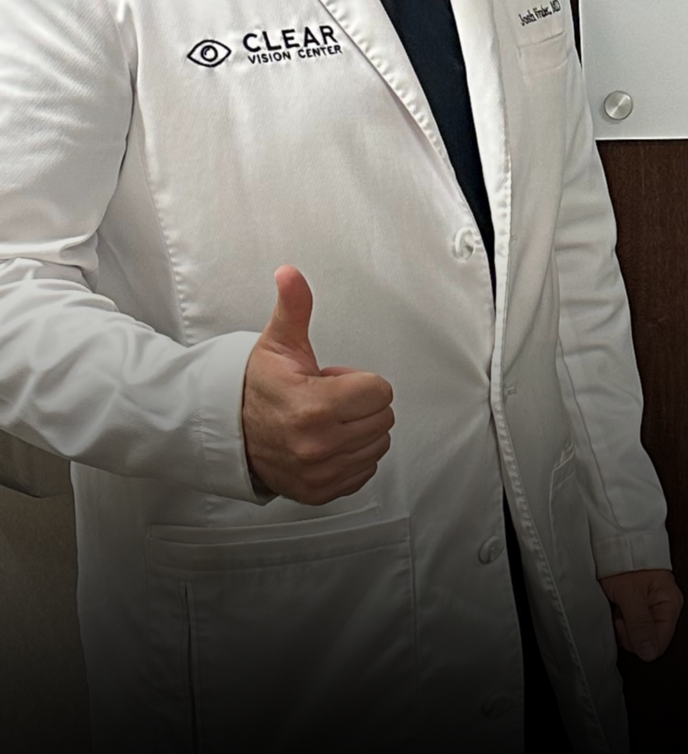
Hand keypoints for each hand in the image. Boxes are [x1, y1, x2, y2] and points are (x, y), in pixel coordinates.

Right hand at [241, 266, 395, 503]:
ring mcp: (319, 472)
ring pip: (377, 445)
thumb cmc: (258, 386)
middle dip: (361, 405)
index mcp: (315, 406)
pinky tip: (326, 443)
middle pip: (383, 418)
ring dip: (358, 432)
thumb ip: (294, 306)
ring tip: (324, 421)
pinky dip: (351, 458)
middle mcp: (318, 445)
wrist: (228, 430)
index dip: (359, 381)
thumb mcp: (279, 343)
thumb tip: (290, 273)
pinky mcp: (319, 491)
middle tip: (327, 400)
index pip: (381, 391)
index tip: (331, 380)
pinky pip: (364, 472)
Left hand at [600, 568, 682, 660]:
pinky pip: (630, 625)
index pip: (659, 643)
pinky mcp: (640, 607)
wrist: (617, 542)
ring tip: (620, 603)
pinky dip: (620, 618)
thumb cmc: (627, 560)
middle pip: (647, 641)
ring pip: (637, 634)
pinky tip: (618, 605)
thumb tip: (650, 653)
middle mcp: (664, 608)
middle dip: (628, 631)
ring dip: (623, 624)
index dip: (638, 639)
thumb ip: (641, 625)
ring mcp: (652, 608)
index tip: (625, 622)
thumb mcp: (631, 594)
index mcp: (670, 605)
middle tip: (621, 610)